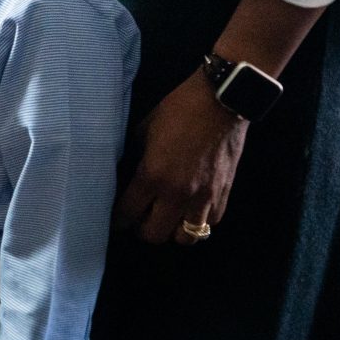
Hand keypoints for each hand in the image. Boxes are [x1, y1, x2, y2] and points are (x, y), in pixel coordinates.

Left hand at [113, 69, 247, 244]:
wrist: (221, 101)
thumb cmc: (178, 109)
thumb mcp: (145, 129)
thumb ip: (135, 155)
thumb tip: (125, 171)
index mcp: (152, 176)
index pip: (128, 214)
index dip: (117, 219)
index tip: (114, 218)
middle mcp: (177, 194)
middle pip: (154, 235)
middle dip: (142, 229)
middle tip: (139, 217)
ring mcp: (204, 198)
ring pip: (185, 238)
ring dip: (172, 230)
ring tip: (167, 217)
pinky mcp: (224, 195)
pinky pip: (210, 223)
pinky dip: (199, 221)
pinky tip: (191, 208)